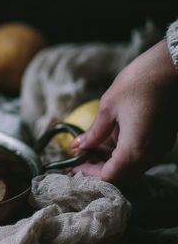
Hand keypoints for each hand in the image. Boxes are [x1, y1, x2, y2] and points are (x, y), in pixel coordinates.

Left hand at [73, 40, 177, 183]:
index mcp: (134, 149)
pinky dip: (126, 152)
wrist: (169, 68)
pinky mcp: (164, 139)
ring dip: (113, 160)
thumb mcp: (108, 107)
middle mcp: (150, 154)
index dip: (90, 173)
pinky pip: (143, 155)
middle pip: (122, 175)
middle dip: (100, 168)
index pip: (110, 176)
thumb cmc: (138, 84)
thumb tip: (79, 146)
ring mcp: (160, 148)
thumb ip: (94, 132)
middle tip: (83, 155)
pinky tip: (114, 135)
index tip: (75, 163)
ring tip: (94, 144)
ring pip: (133, 166)